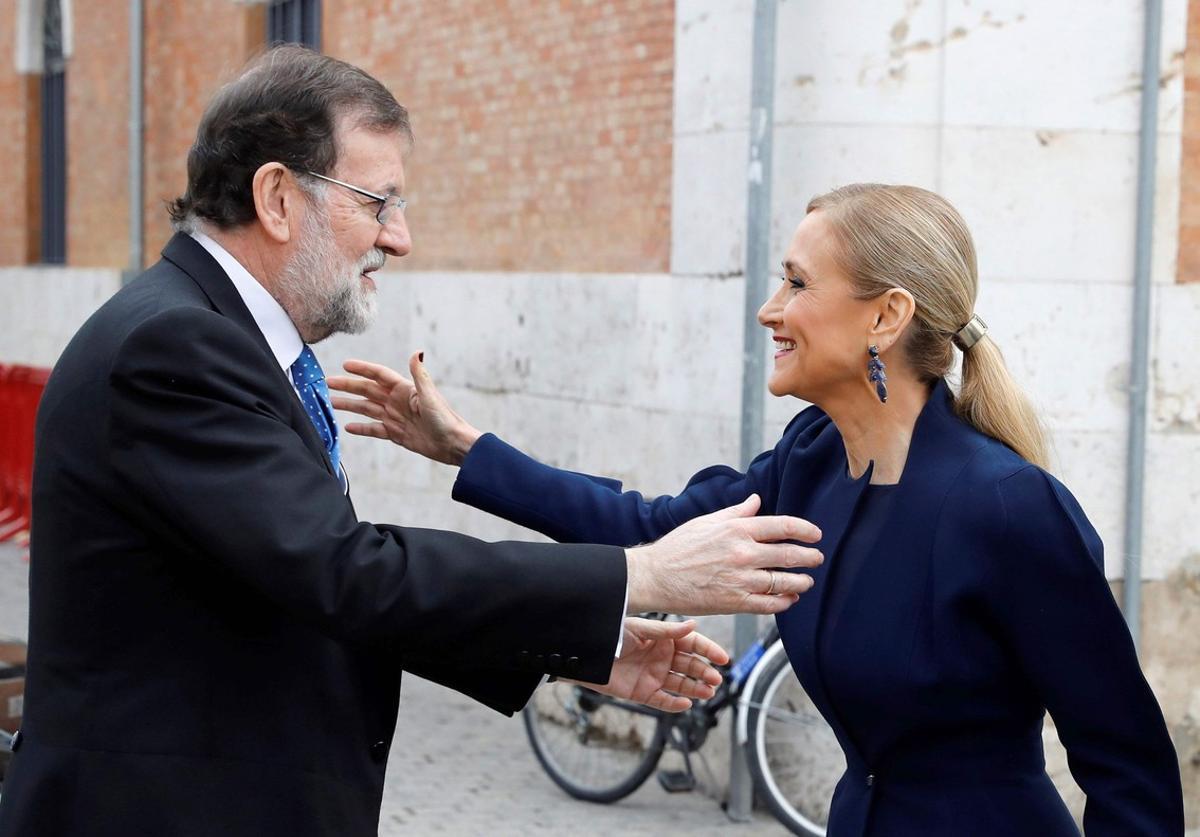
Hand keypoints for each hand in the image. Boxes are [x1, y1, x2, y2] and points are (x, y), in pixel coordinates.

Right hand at [327, 353, 481, 465]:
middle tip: (328, 383)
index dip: (362, 369)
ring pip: (367, 409)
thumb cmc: (445, 418)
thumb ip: (419, 375)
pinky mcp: (396, 434)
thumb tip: (417, 352)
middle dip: (348, 386)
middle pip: (367, 390)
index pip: (378, 375)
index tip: (345, 364)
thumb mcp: (429, 396)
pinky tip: (348, 427)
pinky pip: (374, 429)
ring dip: (349, 406)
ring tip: (331, 403)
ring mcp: (395, 417)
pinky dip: (361, 428)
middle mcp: (397, 401)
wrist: (452, 444)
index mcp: (404, 389)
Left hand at [567, 617, 728, 712]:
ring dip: (695, 689)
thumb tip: (693, 625)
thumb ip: (668, 630)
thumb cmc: (612, 636)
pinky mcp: (643, 692)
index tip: (723, 659)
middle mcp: (662, 658)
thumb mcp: (641, 630)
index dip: (708, 651)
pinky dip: (675, 704)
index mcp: (664, 640)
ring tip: (708, 693)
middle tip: (715, 680)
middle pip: (690, 666)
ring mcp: (653, 676)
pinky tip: (686, 703)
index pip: (692, 645)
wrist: (588, 656)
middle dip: (704, 673)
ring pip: (681, 685)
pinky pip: (663, 701)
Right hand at [626, 494, 822, 615]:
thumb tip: (756, 500)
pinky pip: (769, 604)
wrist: (655, 577)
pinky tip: (789, 599)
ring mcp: (740, 579)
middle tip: (817, 558)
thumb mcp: (706, 522)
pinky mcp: (735, 602)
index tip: (815, 534)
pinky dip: (784, 602)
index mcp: (737, 530)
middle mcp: (743, 553)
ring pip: (783, 582)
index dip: (805, 530)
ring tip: (807, 581)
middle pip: (789, 555)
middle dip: (809, 557)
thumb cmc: (678, 547)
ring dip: (801, 582)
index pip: (783, 527)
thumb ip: (736, 512)